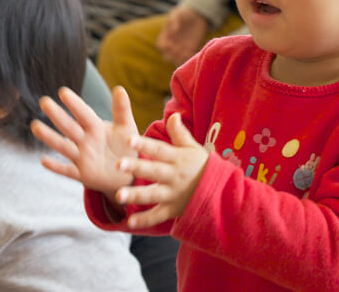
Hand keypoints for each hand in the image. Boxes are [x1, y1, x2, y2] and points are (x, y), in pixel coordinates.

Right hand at [31, 86, 138, 199]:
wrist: (127, 172)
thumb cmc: (125, 146)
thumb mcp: (126, 127)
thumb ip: (122, 110)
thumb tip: (119, 88)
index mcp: (95, 127)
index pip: (84, 114)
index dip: (75, 104)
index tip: (63, 91)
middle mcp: (85, 141)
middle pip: (69, 127)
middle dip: (57, 115)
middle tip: (44, 102)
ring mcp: (82, 157)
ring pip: (63, 147)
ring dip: (50, 137)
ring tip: (35, 126)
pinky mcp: (82, 175)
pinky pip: (67, 171)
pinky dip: (56, 167)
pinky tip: (43, 160)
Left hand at [114, 112, 208, 228]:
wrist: (222, 192)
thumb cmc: (202, 167)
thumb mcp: (194, 149)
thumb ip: (180, 134)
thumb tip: (173, 115)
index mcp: (178, 159)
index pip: (159, 150)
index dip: (144, 144)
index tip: (129, 139)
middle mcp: (174, 176)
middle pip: (153, 171)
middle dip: (135, 168)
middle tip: (117, 164)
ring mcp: (173, 194)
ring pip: (152, 195)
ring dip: (136, 196)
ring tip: (118, 195)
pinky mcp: (173, 210)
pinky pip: (157, 216)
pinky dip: (145, 220)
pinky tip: (129, 222)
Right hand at [156, 5, 208, 65]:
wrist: (197, 16)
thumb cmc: (184, 13)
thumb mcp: (178, 13)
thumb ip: (174, 20)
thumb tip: (173, 31)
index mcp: (165, 36)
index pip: (160, 46)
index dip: (165, 47)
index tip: (172, 43)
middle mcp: (171, 44)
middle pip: (166, 57)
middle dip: (172, 55)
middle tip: (180, 48)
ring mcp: (181, 49)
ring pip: (176, 61)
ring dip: (180, 59)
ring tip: (187, 50)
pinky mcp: (190, 51)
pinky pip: (187, 59)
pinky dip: (189, 58)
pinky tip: (193, 51)